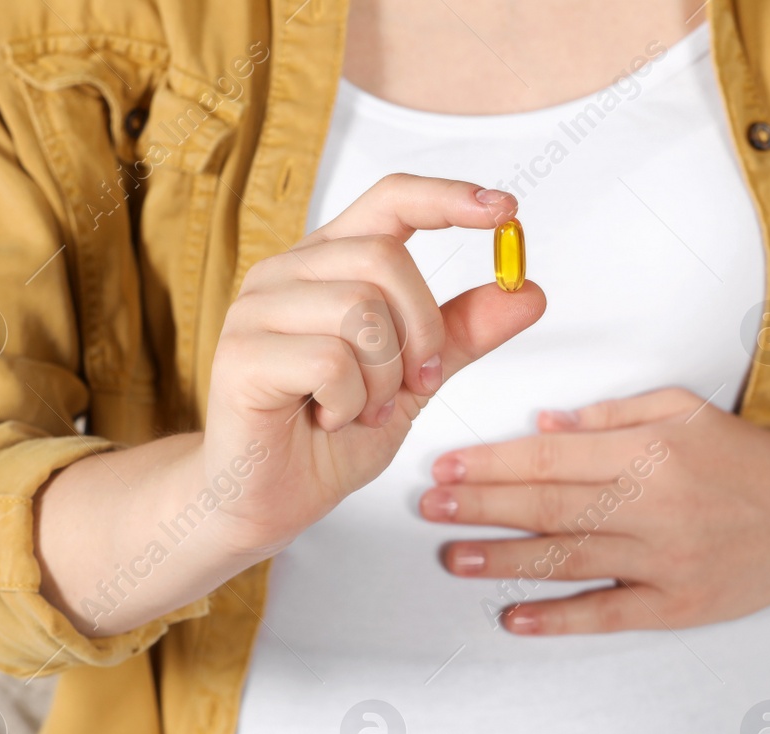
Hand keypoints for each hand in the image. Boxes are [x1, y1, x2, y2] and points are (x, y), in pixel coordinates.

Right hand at [202, 173, 545, 556]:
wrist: (272, 500)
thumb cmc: (331, 436)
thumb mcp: (416, 380)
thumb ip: (463, 333)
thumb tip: (529, 292)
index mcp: (329, 264)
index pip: (391, 200)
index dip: (448, 197)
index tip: (506, 210)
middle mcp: (287, 273)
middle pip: (385, 258)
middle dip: (423, 330)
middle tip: (416, 384)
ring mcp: (256, 310)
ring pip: (359, 311)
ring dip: (384, 377)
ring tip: (362, 409)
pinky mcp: (240, 354)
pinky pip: (328, 360)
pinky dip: (350, 402)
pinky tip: (329, 419)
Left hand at [417, 388, 769, 634]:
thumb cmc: (747, 456)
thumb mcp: (683, 411)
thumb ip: (611, 418)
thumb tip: (543, 427)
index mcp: (652, 451)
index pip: (551, 458)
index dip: (492, 464)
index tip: (449, 467)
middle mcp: (656, 505)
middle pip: (548, 507)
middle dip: (482, 507)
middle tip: (431, 508)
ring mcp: (668, 560)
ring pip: (568, 560)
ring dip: (504, 561)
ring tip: (453, 558)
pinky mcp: (681, 604)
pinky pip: (608, 613)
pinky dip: (559, 618)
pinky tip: (515, 617)